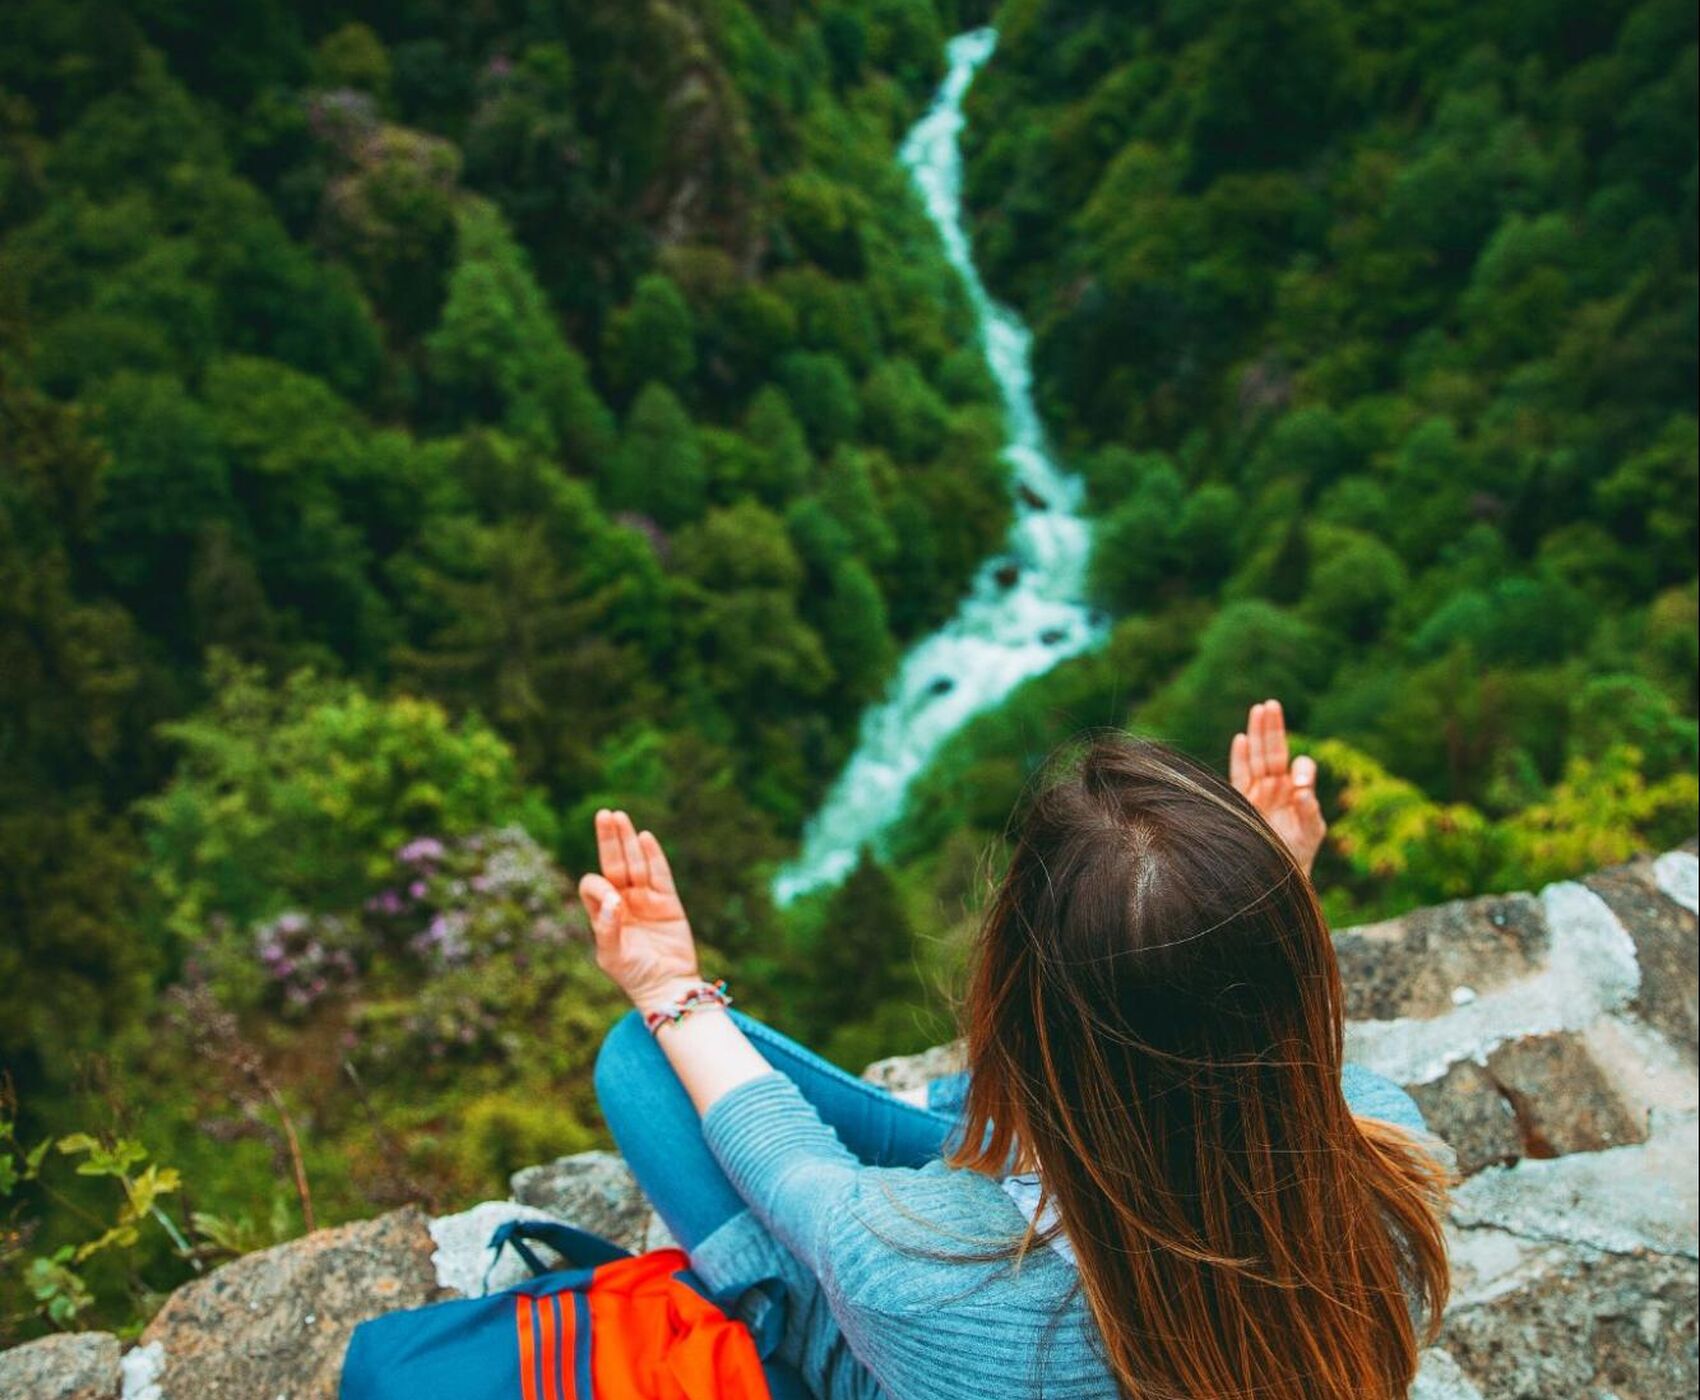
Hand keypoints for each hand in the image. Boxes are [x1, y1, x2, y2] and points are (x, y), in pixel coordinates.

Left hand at [577, 809, 701, 1009]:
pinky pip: (660, 873)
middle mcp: (623, 901)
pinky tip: (644, 837)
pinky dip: (653, 856)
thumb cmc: (634, 974)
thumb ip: (607, 928)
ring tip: (620, 817)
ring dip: (628, 840)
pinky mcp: (668, 901)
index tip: (614, 900)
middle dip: (609, 840)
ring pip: (636, 863)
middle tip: (605, 815)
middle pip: (614, 863)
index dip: (599, 886)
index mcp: (604, 913)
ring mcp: (646, 899)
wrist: (667, 986)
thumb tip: (613, 899)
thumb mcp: (611, 955)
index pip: (595, 885)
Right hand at [1229, 699, 1326, 876]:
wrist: (1276, 878)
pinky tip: (1241, 739)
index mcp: (1295, 792)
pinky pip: (1239, 777)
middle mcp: (1276, 788)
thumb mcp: (1312, 833)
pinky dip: (1240, 758)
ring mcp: (1257, 793)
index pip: (1298, 766)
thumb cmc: (1297, 857)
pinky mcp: (1241, 802)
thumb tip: (1302, 789)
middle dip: (1273, 728)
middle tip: (1271, 704)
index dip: (1301, 768)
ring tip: (1259, 709)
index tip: (1298, 784)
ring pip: (1257, 758)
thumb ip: (1311, 811)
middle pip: (1274, 752)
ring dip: (1258, 734)